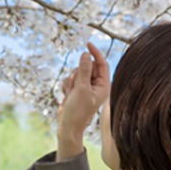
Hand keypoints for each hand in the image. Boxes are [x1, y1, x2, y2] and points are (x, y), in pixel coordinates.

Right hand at [56, 42, 110, 159]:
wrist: (67, 126)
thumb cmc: (78, 111)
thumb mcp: (81, 88)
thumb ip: (84, 70)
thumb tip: (86, 54)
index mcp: (104, 86)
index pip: (102, 64)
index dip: (95, 53)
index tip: (88, 44)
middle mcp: (96, 85)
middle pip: (87, 66)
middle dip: (78, 73)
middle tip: (76, 84)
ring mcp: (85, 87)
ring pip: (76, 72)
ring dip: (71, 80)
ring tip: (71, 93)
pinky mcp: (76, 89)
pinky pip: (70, 79)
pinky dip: (67, 85)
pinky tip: (67, 96)